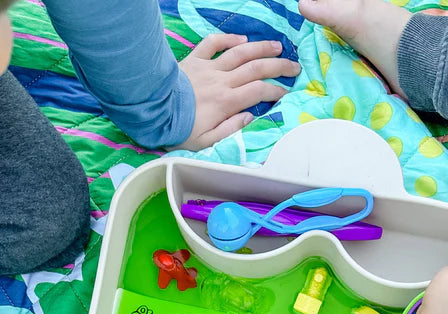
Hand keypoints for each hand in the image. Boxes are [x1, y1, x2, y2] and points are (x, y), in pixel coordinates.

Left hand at [177, 33, 299, 149]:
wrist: (153, 109)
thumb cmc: (179, 130)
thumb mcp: (207, 141)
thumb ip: (231, 129)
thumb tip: (250, 117)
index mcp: (227, 102)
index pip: (260, 91)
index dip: (276, 91)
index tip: (286, 93)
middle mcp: (222, 81)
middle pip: (256, 68)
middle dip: (279, 66)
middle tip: (294, 67)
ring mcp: (209, 67)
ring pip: (240, 52)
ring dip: (261, 48)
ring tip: (277, 47)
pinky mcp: (194, 59)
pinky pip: (213, 43)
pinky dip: (228, 39)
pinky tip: (241, 39)